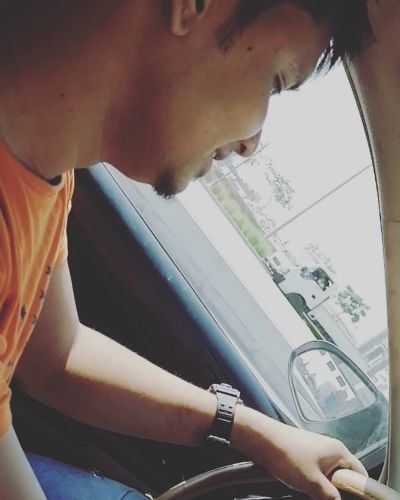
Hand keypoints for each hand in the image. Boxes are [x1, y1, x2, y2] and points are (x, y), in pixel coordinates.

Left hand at [232, 406, 366, 499]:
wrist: (263, 440)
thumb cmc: (288, 455)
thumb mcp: (313, 482)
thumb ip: (330, 496)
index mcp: (339, 451)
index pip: (360, 473)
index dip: (359, 489)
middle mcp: (331, 449)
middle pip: (344, 475)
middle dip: (338, 489)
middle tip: (327, 497)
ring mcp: (317, 450)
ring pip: (328, 475)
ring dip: (323, 486)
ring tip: (313, 491)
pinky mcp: (305, 454)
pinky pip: (316, 471)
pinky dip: (313, 480)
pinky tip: (304, 485)